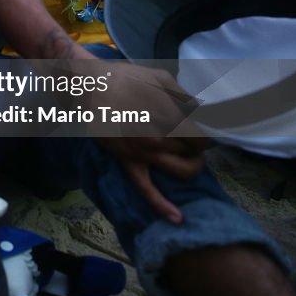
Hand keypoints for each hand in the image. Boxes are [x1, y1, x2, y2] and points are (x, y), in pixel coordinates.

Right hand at [91, 62, 209, 223]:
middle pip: (195, 152)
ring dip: (192, 167)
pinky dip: (163, 207)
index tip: (199, 130)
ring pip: (182, 170)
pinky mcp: (129, 163)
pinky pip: (147, 190)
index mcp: (171, 116)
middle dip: (199, 147)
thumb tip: (199, 110)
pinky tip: (177, 218)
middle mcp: (162, 137)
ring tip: (190, 159)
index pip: (202, 136)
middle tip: (193, 140)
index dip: (205, 134)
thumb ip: (183, 95)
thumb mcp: (159, 77)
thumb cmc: (123, 79)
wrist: (90, 88)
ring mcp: (145, 153)